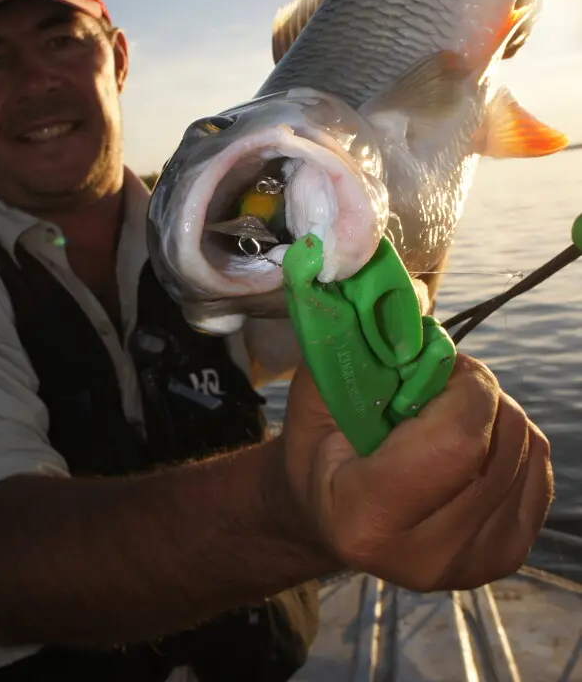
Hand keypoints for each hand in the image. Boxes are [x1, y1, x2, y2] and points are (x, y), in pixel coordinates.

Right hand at [279, 353, 552, 591]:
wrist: (325, 514)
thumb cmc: (318, 444)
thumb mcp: (318, 387)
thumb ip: (356, 342)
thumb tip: (412, 292)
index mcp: (366, 516)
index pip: (459, 440)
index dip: (464, 384)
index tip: (438, 365)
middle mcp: (423, 555)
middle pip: (500, 441)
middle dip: (479, 392)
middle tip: (439, 386)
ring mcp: (468, 564)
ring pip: (526, 451)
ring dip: (495, 413)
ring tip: (448, 415)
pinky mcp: (502, 557)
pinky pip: (539, 470)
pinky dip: (512, 439)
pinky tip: (471, 441)